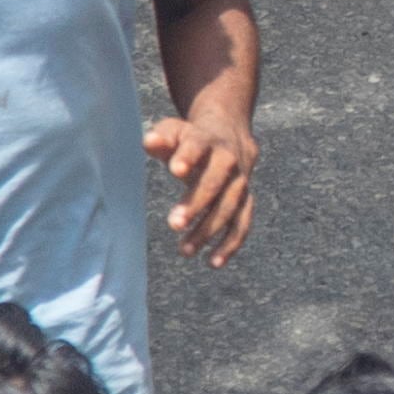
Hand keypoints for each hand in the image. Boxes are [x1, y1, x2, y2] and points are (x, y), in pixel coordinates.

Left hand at [148, 110, 260, 264]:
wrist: (231, 136)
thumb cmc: (192, 137)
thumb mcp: (175, 131)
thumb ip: (162, 138)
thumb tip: (149, 142)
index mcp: (209, 140)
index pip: (198, 146)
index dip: (188, 157)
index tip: (175, 170)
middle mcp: (230, 162)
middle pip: (216, 183)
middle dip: (196, 204)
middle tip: (173, 223)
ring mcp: (240, 183)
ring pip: (229, 208)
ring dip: (209, 230)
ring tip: (184, 250)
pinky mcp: (245, 202)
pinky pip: (242, 224)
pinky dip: (230, 244)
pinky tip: (213, 262)